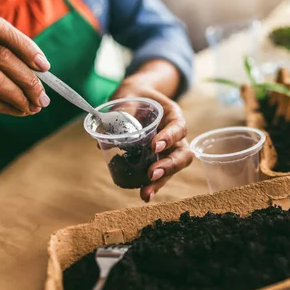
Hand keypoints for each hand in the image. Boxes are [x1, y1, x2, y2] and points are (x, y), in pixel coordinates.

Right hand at [0, 16, 49, 145]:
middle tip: (43, 97)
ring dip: (21, 95)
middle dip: (29, 78)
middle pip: (0, 55)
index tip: (44, 66)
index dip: (24, 44)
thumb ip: (1, 62)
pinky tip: (20, 112)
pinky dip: (9, 107)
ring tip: (34, 107)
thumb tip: (42, 72)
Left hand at [111, 82, 192, 201]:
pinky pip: (160, 173)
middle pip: (182, 153)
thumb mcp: (128, 95)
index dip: (169, 137)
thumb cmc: (134, 95)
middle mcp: (175, 135)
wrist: (135, 98)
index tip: (154, 146)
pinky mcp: (158, 160)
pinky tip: (144, 194)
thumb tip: (107, 135)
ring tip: (146, 193)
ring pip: (173, 167)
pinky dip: (153, 185)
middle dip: (169, 166)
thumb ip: (122, 111)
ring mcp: (169, 149)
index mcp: (172, 115)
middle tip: (152, 174)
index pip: (178, 127)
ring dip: (161, 181)